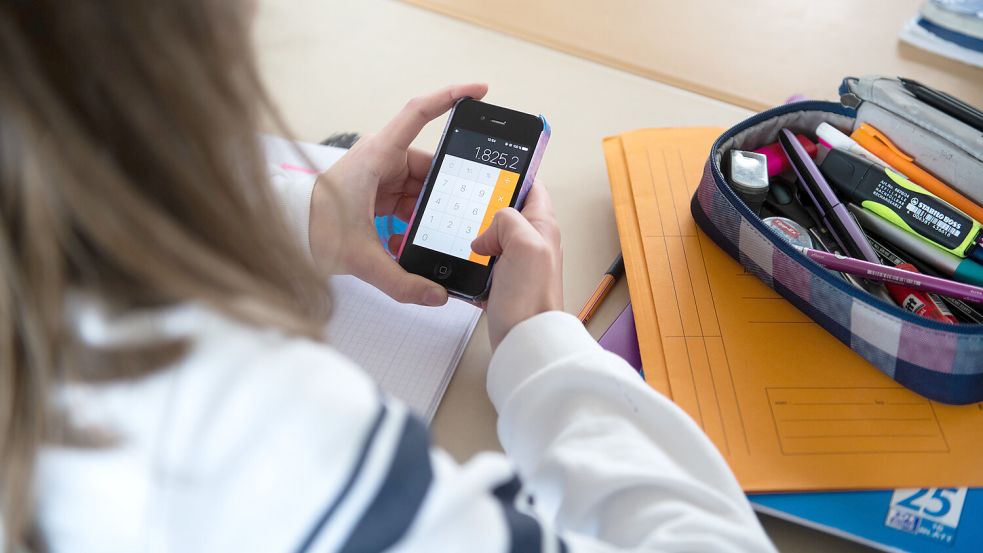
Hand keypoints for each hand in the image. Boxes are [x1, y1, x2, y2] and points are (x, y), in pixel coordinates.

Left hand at [310, 83, 488, 305]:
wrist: (286, 236)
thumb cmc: (312, 231)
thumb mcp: (360, 259)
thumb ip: (401, 282)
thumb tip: (436, 295)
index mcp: (376, 156)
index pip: (418, 114)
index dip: (451, 97)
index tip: (480, 91)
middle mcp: (380, 159)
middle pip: (430, 163)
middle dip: (451, 185)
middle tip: (473, 203)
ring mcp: (380, 175)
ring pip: (422, 183)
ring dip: (434, 205)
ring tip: (447, 228)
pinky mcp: (379, 192)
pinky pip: (411, 197)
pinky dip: (420, 215)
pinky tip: (425, 235)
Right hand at [471, 185, 562, 348]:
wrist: (524, 342)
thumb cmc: (532, 300)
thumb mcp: (525, 245)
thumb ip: (508, 220)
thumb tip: (488, 230)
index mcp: (542, 227)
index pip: (532, 187)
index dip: (513, 177)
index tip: (490, 172)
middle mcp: (531, 243)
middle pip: (505, 212)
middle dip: (484, 209)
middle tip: (468, 207)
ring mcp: (515, 264)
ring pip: (489, 238)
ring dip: (473, 237)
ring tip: (460, 236)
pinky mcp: (500, 283)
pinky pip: (480, 264)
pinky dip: (468, 264)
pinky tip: (459, 265)